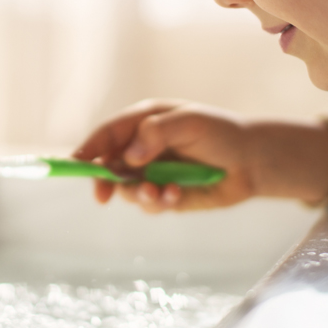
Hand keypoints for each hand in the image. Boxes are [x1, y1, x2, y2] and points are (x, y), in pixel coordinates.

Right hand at [73, 99, 327, 211]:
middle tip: (104, 195)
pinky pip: (150, 204)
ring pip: (127, 189)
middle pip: (108, 165)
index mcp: (143, 122)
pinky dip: (160, 202)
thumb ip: (157, 133)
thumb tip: (129, 157)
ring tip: (159, 193)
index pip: (107, 135)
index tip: (74, 165)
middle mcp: (142, 148)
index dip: (88, 149)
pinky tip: (178, 194)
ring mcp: (153, 172)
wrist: (253, 162)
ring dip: (138, 194)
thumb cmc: (222, 133)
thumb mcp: (190, 123)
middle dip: (105, 180)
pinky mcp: (166, 194)